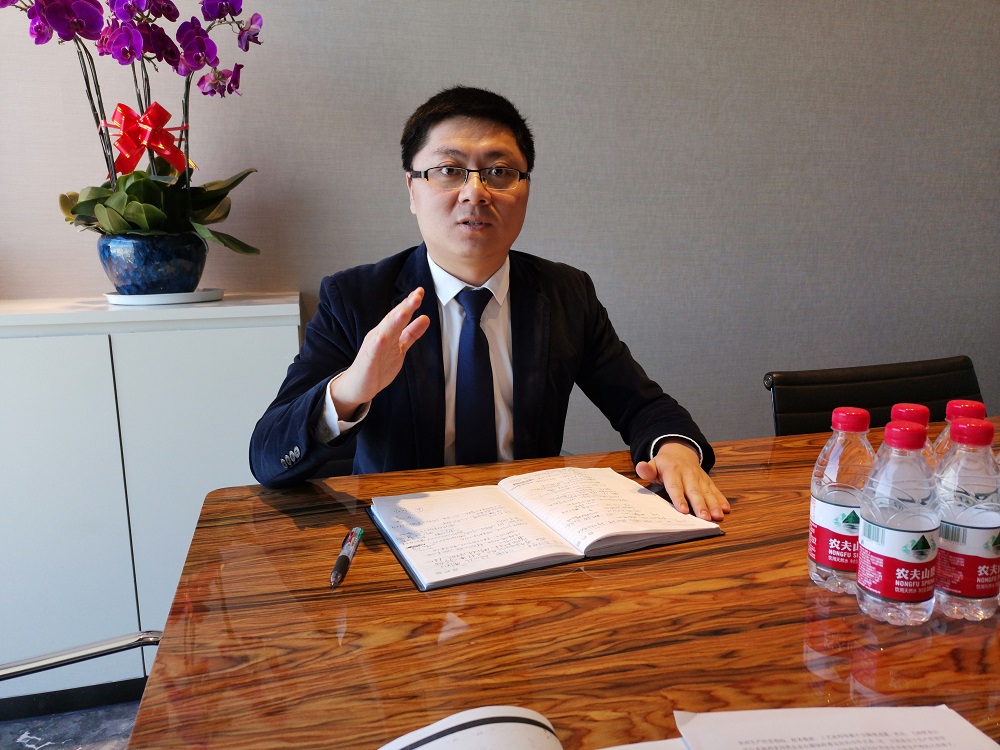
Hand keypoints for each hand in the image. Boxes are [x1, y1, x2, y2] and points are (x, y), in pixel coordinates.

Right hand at [328, 287, 430, 418]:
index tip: (420, 291)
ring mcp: (373, 348)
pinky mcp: (368, 361)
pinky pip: (373, 352)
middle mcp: (380, 336)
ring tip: (405, 310)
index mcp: (388, 332)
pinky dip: (378, 344)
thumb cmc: (378, 365)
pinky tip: (382, 338)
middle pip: (393, 319)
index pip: (399, 314)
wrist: (358, 385)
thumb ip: (411, 333)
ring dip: (394, 321)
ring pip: (385, 332)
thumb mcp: (400, 347)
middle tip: (417, 295)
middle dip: (405, 307)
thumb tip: (425, 317)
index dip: (410, 303)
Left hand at [635, 439, 730, 521]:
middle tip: (705, 518)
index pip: (675, 486)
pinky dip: (721, 499)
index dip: (679, 499)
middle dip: (700, 505)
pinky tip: (726, 508)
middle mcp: (688, 474)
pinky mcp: (707, 481)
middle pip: (694, 491)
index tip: (684, 511)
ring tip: (717, 516)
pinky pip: (715, 490)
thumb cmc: (664, 464)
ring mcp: (699, 478)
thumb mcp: (653, 464)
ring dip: (713, 504)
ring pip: (707, 492)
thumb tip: (641, 467)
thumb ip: (647, 469)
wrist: (680, 450)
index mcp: (672, 471)